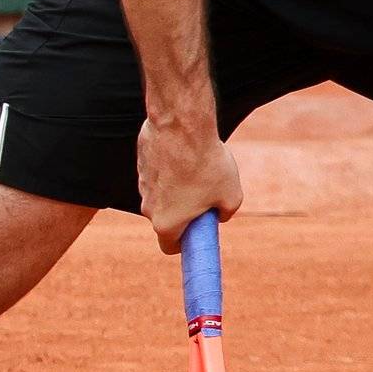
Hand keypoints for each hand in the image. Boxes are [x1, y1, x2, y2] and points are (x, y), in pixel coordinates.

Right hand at [137, 117, 242, 253]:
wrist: (183, 124)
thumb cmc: (206, 163)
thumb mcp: (231, 195)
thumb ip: (226, 212)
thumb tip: (221, 214)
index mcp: (166, 223)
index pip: (169, 247)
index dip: (185, 243)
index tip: (197, 233)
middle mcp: (148, 207)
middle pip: (167, 217)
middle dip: (185, 211)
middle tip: (206, 196)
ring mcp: (142, 183)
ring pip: (162, 193)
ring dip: (177, 187)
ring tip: (198, 168)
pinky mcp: (141, 162)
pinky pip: (158, 172)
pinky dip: (171, 167)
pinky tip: (186, 152)